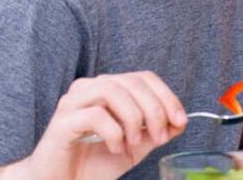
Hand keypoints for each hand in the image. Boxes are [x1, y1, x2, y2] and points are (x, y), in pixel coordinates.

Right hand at [9, 72, 187, 179]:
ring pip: (114, 91)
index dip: (166, 96)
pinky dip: (113, 132)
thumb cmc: (92, 164)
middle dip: (155, 110)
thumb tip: (180, 121)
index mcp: (107, 89)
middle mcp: (89, 88)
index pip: (143, 78)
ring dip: (134, 119)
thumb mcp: (133, 148)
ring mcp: (73, 102)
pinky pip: (95, 115)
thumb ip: (154, 133)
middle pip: (132, 82)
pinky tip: (115, 148)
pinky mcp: (62, 121)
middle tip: (159, 138)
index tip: (180, 121)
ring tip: (133, 143)